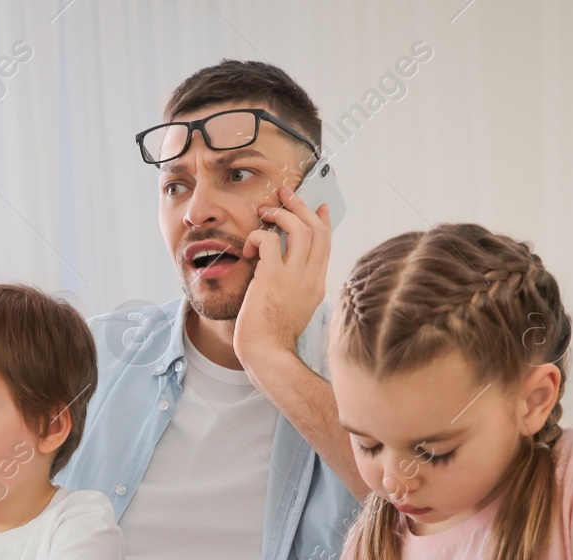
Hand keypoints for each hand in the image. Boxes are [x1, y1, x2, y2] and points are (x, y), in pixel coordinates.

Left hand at [233, 183, 329, 386]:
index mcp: (317, 284)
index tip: (318, 207)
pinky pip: (268, 240)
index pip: (326, 245)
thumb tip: (278, 271)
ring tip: (264, 211)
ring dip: (281, 213)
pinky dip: (256, 236)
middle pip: (317, 229)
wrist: (266, 353)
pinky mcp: (272, 276)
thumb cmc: (271, 337)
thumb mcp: (292, 309)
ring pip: (299, 228)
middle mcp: (311, 277)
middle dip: (301, 206)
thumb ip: (292, 288)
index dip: (322, 222)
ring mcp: (295, 276)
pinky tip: (247, 248)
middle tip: (285, 193)